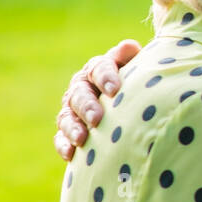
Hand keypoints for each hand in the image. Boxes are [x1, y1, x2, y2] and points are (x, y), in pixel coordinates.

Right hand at [53, 39, 140, 160]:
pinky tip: (71, 154)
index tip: (115, 89)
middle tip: (97, 118)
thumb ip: (134, 60)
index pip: (98, 68)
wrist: (133, 106)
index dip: (105, 77)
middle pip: (79, 93)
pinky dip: (64, 145)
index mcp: (99, 69)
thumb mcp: (140, 71)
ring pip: (67, 116)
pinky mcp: (69, 130)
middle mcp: (82, 87)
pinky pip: (61, 137)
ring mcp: (73, 109)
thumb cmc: (140, 86)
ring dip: (73, 127)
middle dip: (87, 106)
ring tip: (82, 139)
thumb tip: (128, 47)